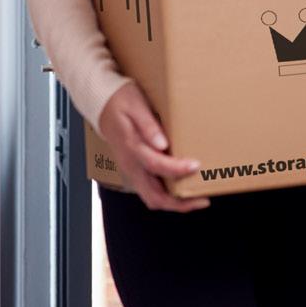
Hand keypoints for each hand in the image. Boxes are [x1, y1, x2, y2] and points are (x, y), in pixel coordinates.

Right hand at [96, 83, 209, 211]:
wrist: (103, 106)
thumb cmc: (121, 102)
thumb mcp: (136, 106)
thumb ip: (148, 126)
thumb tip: (162, 144)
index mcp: (132, 148)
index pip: (156, 165)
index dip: (177, 169)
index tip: (196, 166)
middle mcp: (131, 166)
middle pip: (154, 196)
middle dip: (179, 204)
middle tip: (202, 200)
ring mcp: (132, 171)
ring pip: (152, 198)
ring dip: (175, 202)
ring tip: (197, 198)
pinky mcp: (135, 171)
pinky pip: (151, 191)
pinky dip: (168, 195)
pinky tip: (183, 188)